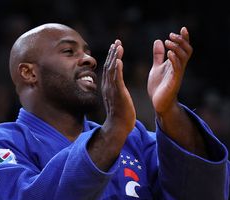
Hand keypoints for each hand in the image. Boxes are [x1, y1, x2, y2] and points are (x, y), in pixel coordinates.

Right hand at [87, 40, 135, 170]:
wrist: (118, 127)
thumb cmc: (120, 117)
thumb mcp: (118, 101)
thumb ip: (117, 93)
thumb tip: (118, 89)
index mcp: (109, 88)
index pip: (110, 69)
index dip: (112, 57)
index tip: (116, 47)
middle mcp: (108, 87)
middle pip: (109, 66)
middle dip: (113, 53)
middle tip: (117, 41)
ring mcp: (112, 90)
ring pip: (112, 70)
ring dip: (115, 57)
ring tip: (118, 45)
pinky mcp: (117, 94)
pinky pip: (116, 79)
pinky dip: (117, 69)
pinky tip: (119, 60)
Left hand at [147, 27, 192, 114]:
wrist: (158, 104)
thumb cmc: (159, 87)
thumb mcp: (156, 68)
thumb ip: (158, 56)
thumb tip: (159, 41)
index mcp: (175, 63)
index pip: (184, 48)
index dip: (185, 38)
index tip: (183, 28)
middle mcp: (179, 68)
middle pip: (187, 50)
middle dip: (181, 41)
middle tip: (170, 35)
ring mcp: (177, 74)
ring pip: (183, 57)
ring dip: (176, 47)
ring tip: (168, 42)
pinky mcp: (174, 82)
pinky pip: (178, 68)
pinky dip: (174, 59)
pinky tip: (169, 53)